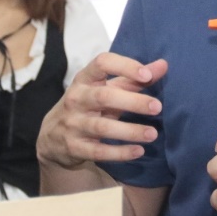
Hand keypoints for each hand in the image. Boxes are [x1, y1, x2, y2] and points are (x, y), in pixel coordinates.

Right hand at [37, 52, 167, 168]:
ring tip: (152, 134)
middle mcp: (76, 98)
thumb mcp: (108, 88)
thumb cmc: (89, 104)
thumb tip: (164, 65)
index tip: (147, 75)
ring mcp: (73, 123)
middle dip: (132, 102)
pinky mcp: (74, 147)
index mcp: (85, 79)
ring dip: (130, 131)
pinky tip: (139, 151)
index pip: (102, 63)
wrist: (53, 135)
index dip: (125, 66)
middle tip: (158, 107)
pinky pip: (98, 151)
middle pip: (104, 96)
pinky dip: (119, 153)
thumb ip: (134, 78)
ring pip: (102, 127)